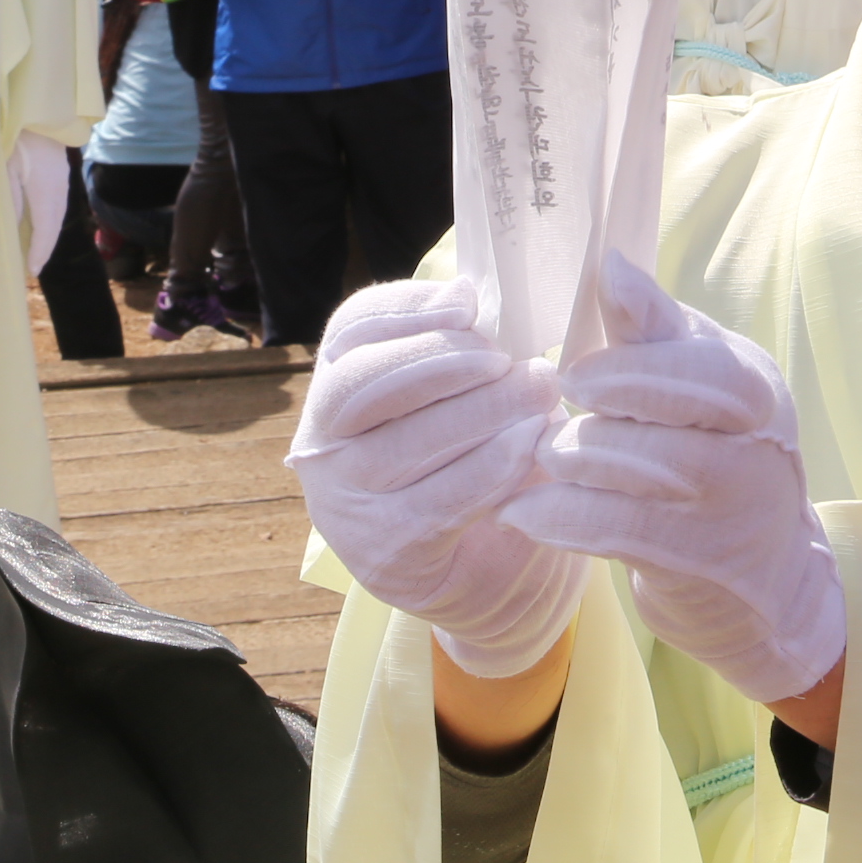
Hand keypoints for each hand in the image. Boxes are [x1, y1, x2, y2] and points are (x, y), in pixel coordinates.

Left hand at [12, 132, 68, 278]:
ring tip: (36, 251)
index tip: (32, 270)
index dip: (39, 252)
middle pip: (54, 226)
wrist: (38, 111)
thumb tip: (13, 229)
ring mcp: (62, 180)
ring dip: (48, 235)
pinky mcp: (60, 173)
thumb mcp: (6, 168)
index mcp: (45, 190)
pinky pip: (57, 204)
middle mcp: (59, 188)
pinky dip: (49, 220)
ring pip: (58, 215)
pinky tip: (39, 224)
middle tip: (33, 267)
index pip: (45, 229)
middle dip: (44, 248)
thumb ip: (11, 199)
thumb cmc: (15, 137)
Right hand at [287, 277, 582, 676]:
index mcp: (335, 387)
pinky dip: (493, 466)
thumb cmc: (473, 458)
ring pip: (404, 442)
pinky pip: (442, 499)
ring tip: (539, 394)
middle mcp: (322, 445)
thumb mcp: (463, 393)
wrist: (488, 567)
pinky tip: (530, 445)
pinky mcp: (387, 552)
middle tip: (510, 360)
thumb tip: (463, 295)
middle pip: (362, 383)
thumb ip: (458, 345)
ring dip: (482, 411)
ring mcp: (347, 504)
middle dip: (442, 361)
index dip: (408, 310)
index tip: (469, 302)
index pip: (351, 330)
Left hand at [501, 254, 846, 708]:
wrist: (760, 566)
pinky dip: (563, 518)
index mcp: (756, 389)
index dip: (633, 370)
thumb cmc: (713, 443)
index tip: (572, 372)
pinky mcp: (694, 563)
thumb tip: (608, 262)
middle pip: (680, 431)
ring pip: (647, 482)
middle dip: (604, 420)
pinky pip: (619, 536)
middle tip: (556, 414)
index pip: (708, 372)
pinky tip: (523, 510)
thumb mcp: (697, 377)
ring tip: (544, 453)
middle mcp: (755, 452)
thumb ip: (652, 327)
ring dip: (578, 462)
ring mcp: (729, 515)